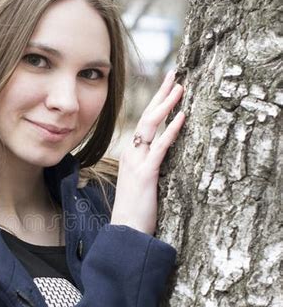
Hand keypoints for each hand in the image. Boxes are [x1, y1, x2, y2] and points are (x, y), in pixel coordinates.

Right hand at [110, 70, 185, 234]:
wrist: (125, 233)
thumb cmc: (135, 213)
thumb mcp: (141, 185)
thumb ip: (149, 168)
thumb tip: (161, 157)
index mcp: (132, 155)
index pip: (145, 123)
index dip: (157, 103)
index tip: (169, 86)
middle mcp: (132, 154)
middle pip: (147, 116)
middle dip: (161, 94)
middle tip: (175, 74)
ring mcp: (138, 162)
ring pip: (150, 126)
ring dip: (166, 105)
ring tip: (181, 88)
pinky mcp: (146, 174)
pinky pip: (160, 147)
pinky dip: (171, 131)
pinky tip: (182, 117)